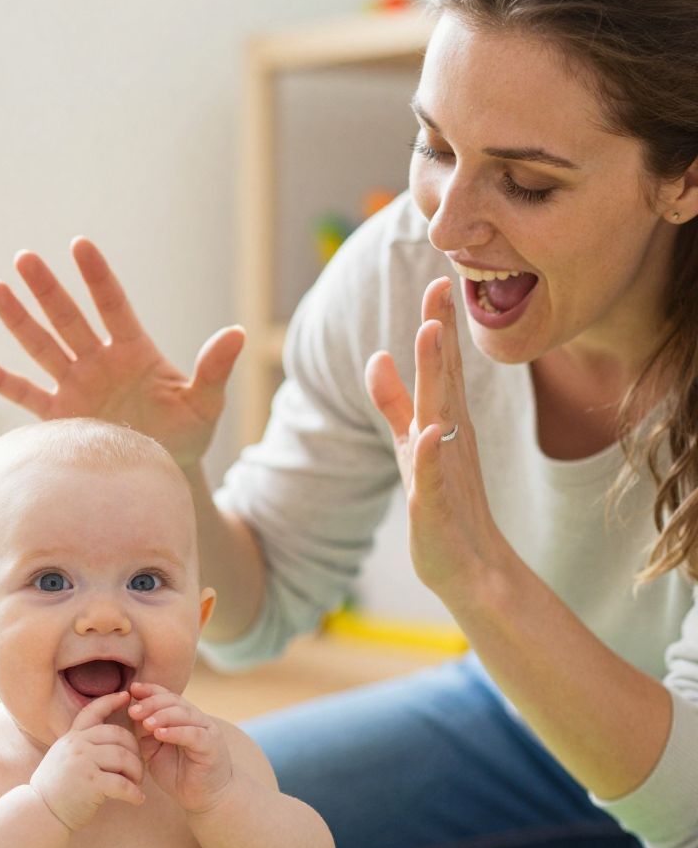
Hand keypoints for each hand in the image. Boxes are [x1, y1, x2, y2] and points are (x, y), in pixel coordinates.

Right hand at [0, 238, 244, 469]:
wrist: (162, 470)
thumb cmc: (186, 433)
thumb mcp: (205, 403)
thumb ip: (214, 369)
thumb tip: (237, 333)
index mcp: (133, 350)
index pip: (112, 305)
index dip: (97, 278)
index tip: (80, 246)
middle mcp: (98, 361)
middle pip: (69, 319)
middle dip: (48, 290)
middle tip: (25, 258)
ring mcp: (75, 387)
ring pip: (41, 348)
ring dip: (19, 321)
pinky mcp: (59, 419)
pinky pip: (23, 395)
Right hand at [30, 689, 144, 829]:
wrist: (40, 813)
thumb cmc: (55, 790)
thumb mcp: (62, 758)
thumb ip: (80, 746)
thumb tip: (103, 740)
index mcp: (71, 737)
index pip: (93, 710)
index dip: (111, 700)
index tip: (127, 696)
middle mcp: (77, 745)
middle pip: (119, 735)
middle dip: (135, 750)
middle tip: (138, 769)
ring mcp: (83, 762)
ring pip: (124, 757)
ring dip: (137, 772)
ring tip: (137, 784)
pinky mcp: (90, 783)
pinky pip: (122, 784)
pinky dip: (134, 793)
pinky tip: (138, 799)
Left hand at [127, 681, 233, 815]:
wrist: (204, 798)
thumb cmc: (178, 774)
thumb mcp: (154, 751)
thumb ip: (144, 734)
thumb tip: (132, 714)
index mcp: (182, 718)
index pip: (166, 696)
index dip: (150, 690)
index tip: (131, 689)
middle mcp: (196, 719)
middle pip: (173, 701)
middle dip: (152, 703)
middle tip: (133, 710)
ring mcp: (206, 731)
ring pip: (184, 714)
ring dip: (163, 716)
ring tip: (145, 723)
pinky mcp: (211, 746)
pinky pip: (193, 734)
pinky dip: (176, 732)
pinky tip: (159, 734)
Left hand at [365, 277, 510, 607]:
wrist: (469, 569)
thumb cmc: (443, 504)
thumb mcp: (411, 443)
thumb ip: (394, 402)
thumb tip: (377, 356)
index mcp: (444, 421)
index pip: (442, 366)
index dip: (440, 324)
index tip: (439, 279)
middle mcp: (449, 437)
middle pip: (444, 378)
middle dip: (441, 332)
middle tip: (439, 286)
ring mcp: (445, 470)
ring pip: (439, 415)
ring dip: (436, 375)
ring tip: (431, 333)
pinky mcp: (436, 506)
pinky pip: (434, 476)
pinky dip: (432, 454)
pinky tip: (431, 432)